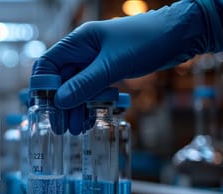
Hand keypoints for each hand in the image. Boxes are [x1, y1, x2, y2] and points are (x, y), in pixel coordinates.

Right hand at [34, 0, 222, 134]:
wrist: (180, 35)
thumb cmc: (146, 40)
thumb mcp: (112, 65)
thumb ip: (85, 84)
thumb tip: (60, 102)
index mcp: (78, 42)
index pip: (47, 65)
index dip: (43, 87)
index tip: (45, 109)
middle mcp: (83, 51)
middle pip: (61, 81)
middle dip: (61, 105)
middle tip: (61, 127)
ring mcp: (95, 62)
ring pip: (76, 89)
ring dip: (76, 108)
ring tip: (77, 128)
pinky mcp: (108, 71)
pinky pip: (92, 90)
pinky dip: (90, 105)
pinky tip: (91, 119)